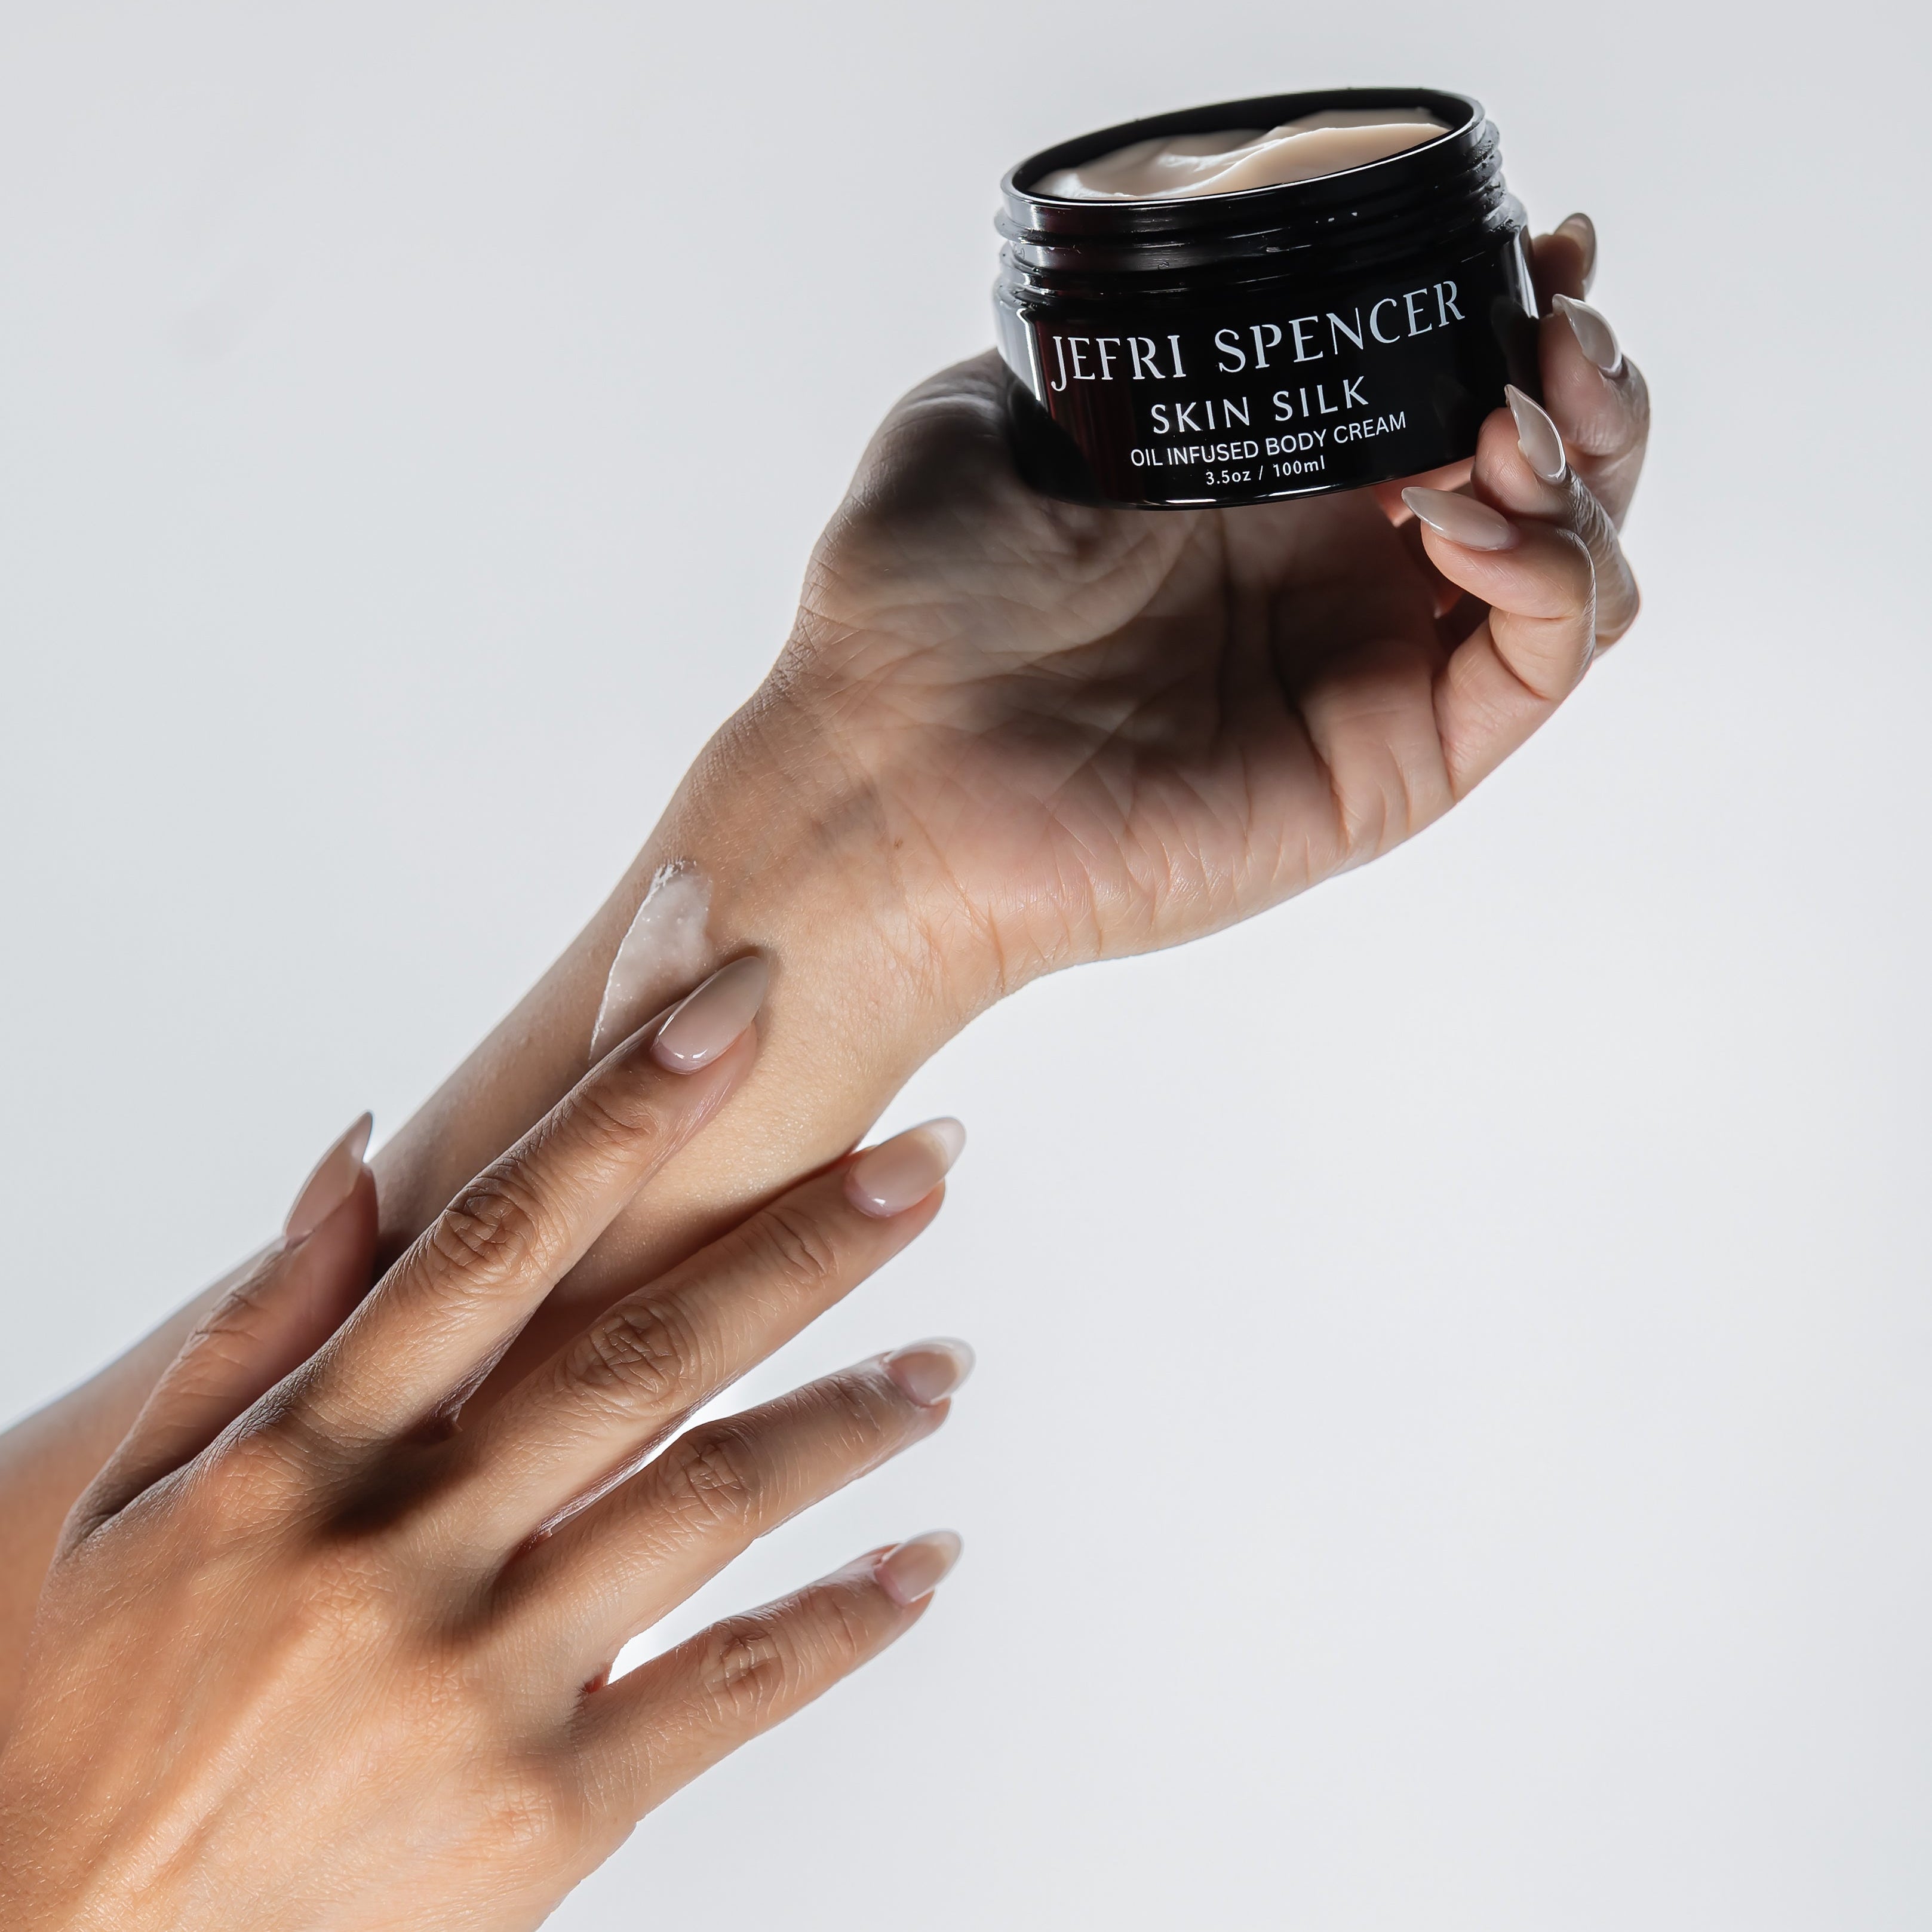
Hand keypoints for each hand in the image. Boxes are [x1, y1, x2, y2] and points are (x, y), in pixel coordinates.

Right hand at [0, 963, 969, 1929]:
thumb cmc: (76, 1720)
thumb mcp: (112, 1507)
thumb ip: (254, 1324)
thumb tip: (362, 1150)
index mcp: (297, 1458)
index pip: (495, 1238)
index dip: (625, 1109)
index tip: (731, 1012)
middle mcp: (402, 1549)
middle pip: (647, 1353)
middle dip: (803, 1242)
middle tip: (925, 1165)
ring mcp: (483, 1683)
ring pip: (714, 1503)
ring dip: (850, 1414)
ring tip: (945, 1358)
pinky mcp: (546, 1815)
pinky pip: (732, 1689)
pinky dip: (846, 1620)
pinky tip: (924, 1561)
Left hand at [717, 218, 1646, 1007]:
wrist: (881, 773)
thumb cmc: (908, 615)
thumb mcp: (991, 415)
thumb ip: (1105, 337)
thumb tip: (1198, 261)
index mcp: (1264, 499)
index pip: (1441, 403)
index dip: (1508, 317)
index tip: (1528, 245)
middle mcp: (1334, 584)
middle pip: (1544, 480)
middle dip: (1579, 381)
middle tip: (1551, 315)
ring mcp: (1369, 676)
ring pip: (1574, 569)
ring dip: (1585, 465)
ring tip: (1507, 413)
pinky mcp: (1387, 768)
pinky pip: (1536, 663)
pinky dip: (1550, 570)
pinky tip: (1455, 509)